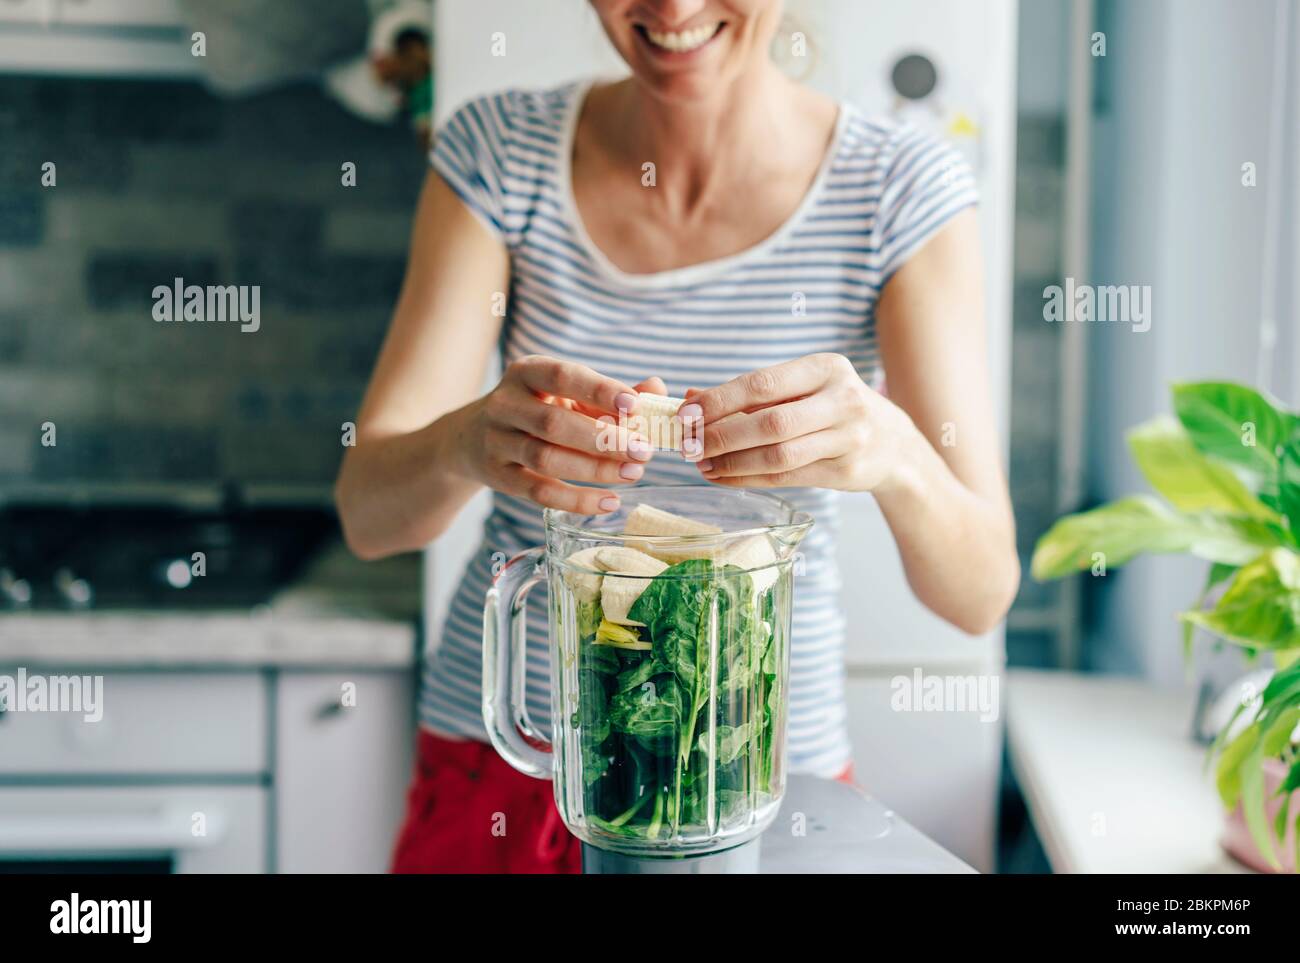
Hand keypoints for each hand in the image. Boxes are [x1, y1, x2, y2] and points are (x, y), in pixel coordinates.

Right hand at [452, 355, 660, 513]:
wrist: (472, 439)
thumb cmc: (536, 410)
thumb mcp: (566, 394)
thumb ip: (609, 393)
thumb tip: (656, 389)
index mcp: (526, 372)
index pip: (562, 375)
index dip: (598, 389)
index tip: (634, 403)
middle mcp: (505, 404)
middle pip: (555, 423)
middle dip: (604, 439)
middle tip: (644, 451)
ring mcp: (497, 442)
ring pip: (547, 459)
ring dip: (595, 469)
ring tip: (633, 474)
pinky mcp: (499, 477)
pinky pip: (540, 492)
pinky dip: (578, 500)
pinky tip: (610, 501)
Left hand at [682, 353, 916, 491]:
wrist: (893, 444)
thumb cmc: (833, 408)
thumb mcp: (802, 388)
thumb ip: (750, 392)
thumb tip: (689, 397)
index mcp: (826, 368)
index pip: (763, 383)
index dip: (720, 400)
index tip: (686, 413)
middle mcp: (842, 399)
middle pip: (770, 422)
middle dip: (722, 435)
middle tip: (689, 445)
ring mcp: (849, 437)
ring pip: (778, 454)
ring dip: (733, 462)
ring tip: (702, 465)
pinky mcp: (847, 470)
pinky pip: (788, 476)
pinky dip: (749, 478)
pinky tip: (725, 477)